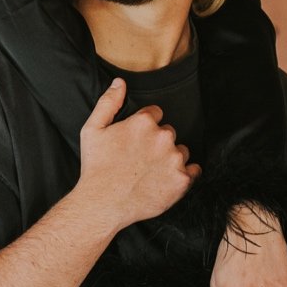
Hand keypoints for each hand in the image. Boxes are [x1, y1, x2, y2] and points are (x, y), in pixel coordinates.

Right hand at [76, 78, 198, 235]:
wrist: (102, 204)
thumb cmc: (96, 167)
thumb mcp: (92, 129)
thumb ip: (108, 102)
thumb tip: (120, 83)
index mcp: (144, 122)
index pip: (156, 114)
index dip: (144, 127)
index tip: (136, 141)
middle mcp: (163, 137)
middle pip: (169, 133)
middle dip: (157, 143)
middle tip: (141, 159)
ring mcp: (174, 159)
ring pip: (181, 152)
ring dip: (171, 158)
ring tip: (151, 172)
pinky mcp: (182, 180)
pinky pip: (193, 171)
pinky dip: (184, 175)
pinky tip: (167, 180)